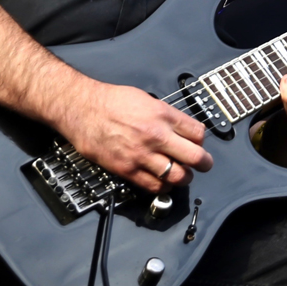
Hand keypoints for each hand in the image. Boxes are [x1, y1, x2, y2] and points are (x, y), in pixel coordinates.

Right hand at [56, 77, 212, 192]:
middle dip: (204, 163)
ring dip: (184, 177)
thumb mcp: (146, 98)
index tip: (199, 143)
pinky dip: (163, 187)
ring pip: (178, 176)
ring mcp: (142, 154)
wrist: (82, 109)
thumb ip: (165, 115)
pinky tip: (163, 181)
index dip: (202, 140)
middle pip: (195, 157)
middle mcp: (156, 135)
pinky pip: (154, 186)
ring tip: (183, 175)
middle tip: (204, 165)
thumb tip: (180, 127)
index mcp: (162, 114)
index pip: (198, 133)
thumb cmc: (110, 101)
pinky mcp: (127, 169)